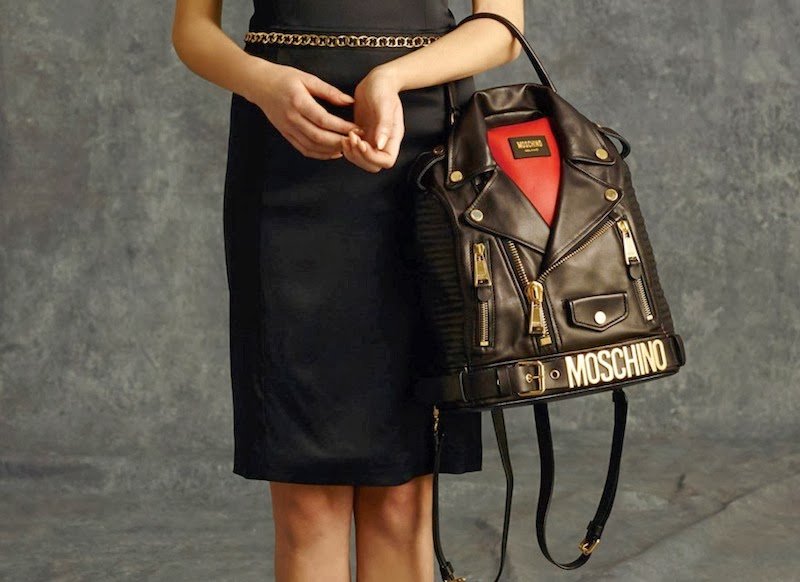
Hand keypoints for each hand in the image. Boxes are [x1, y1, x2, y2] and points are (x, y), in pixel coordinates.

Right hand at [244, 57, 362, 158]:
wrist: (259, 84)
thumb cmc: (284, 78)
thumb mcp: (307, 78)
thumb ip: (329, 91)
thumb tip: (350, 101)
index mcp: (298, 102)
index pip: (323, 120)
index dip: (342, 127)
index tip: (357, 128)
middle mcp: (292, 118)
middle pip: (318, 137)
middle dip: (339, 142)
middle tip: (356, 141)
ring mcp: (287, 129)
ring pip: (311, 146)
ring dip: (331, 150)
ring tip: (347, 147)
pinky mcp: (285, 134)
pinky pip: (303, 149)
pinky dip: (319, 154)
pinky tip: (332, 152)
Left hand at [341, 67, 404, 171]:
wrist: (377, 81)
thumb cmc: (383, 89)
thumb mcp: (385, 104)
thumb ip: (385, 125)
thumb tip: (381, 145)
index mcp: (393, 137)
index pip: (386, 161)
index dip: (372, 156)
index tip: (361, 142)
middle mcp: (384, 142)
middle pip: (373, 165)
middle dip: (359, 157)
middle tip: (350, 139)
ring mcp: (373, 140)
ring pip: (363, 161)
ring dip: (352, 154)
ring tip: (346, 137)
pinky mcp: (363, 136)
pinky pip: (355, 151)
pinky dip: (347, 148)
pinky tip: (344, 136)